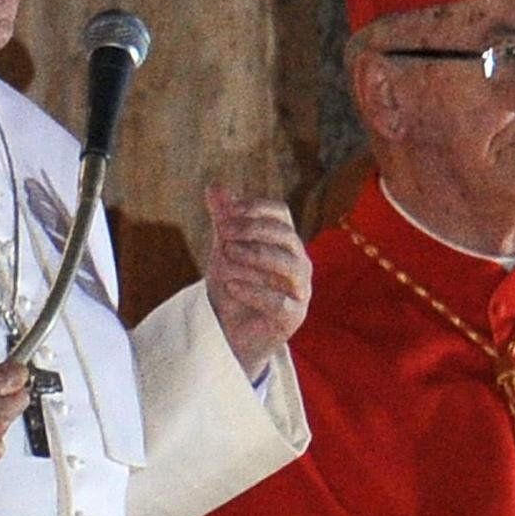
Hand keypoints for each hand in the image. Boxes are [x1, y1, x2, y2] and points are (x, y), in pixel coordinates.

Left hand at [202, 186, 309, 380]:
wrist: (229, 330)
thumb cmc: (233, 284)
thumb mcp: (224, 249)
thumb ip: (223, 220)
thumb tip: (214, 185)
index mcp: (284, 241)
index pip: (280, 213)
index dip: (254, 208)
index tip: (224, 212)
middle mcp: (298, 261)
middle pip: (285, 235)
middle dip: (252, 230)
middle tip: (222, 232)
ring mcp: (300, 289)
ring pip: (288, 266)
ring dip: (254, 256)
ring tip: (226, 255)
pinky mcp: (293, 316)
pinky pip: (280, 301)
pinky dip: (254, 291)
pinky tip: (231, 285)